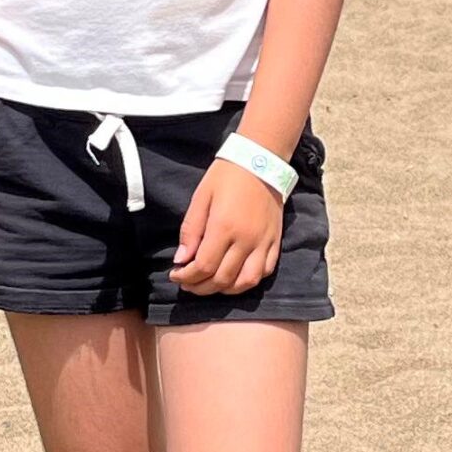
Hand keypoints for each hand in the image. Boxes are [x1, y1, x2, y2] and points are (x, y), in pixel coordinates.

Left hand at [171, 158, 283, 294]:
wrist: (260, 162)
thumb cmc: (226, 177)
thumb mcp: (200, 198)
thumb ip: (190, 231)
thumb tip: (181, 260)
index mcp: (224, 227)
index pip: (203, 266)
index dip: (186, 277)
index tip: (175, 275)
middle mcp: (246, 240)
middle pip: (222, 279)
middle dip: (200, 287)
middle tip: (187, 284)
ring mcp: (264, 243)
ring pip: (245, 282)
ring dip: (224, 289)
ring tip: (208, 285)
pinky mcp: (275, 242)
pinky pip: (264, 272)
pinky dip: (247, 281)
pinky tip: (233, 278)